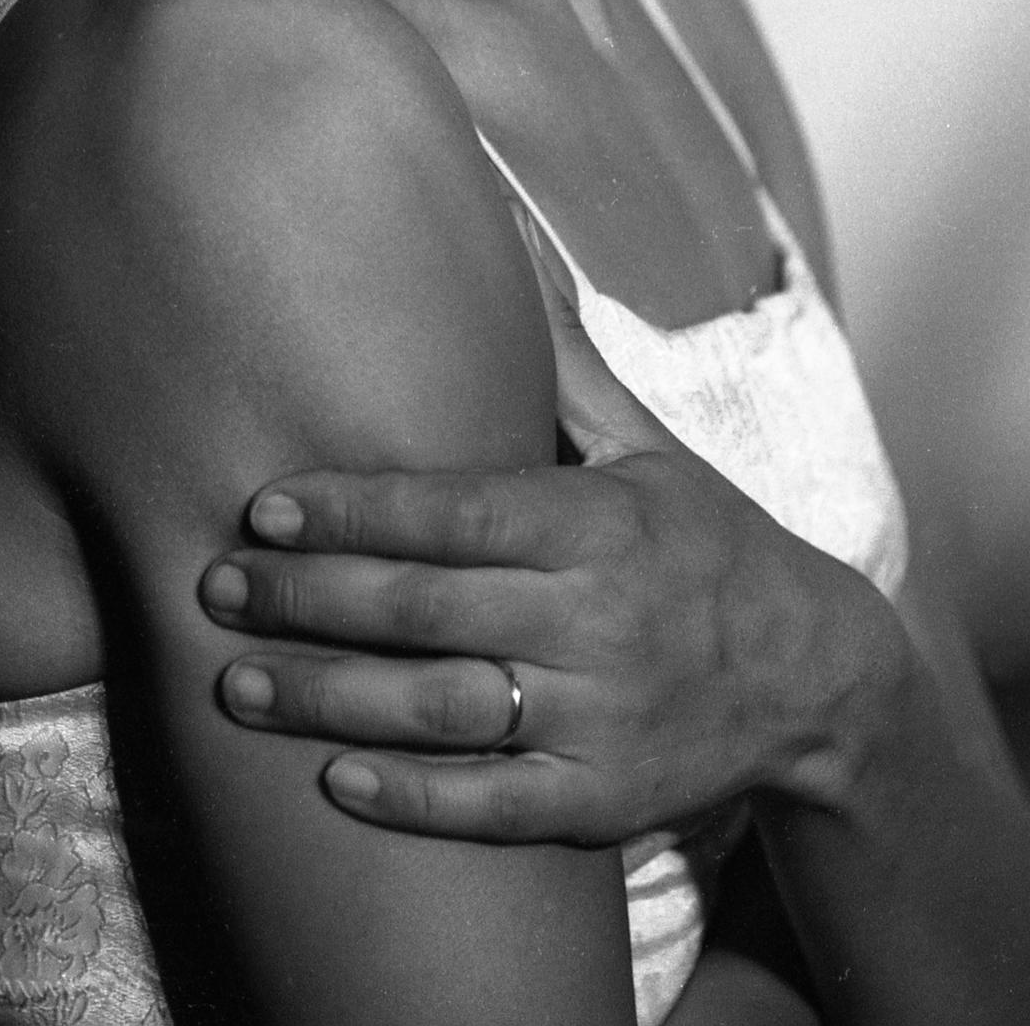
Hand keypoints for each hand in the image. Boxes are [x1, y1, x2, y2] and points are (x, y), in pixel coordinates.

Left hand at [197, 258, 904, 840]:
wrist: (818, 678)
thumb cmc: (703, 542)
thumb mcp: (645, 443)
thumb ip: (560, 356)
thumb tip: (503, 224)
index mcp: (599, 524)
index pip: (455, 513)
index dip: (353, 513)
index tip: (261, 509)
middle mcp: (598, 620)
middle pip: (428, 610)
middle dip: (309, 601)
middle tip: (211, 589)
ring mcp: (600, 718)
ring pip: (442, 711)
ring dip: (328, 701)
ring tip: (233, 686)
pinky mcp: (603, 804)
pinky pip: (492, 806)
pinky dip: (409, 799)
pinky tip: (331, 783)